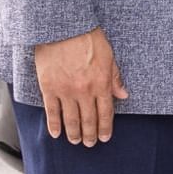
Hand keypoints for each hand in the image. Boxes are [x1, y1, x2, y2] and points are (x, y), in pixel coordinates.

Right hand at [33, 27, 128, 145]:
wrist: (63, 29)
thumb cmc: (88, 38)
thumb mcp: (109, 56)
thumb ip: (115, 78)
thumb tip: (123, 95)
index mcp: (102, 83)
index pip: (106, 112)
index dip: (105, 127)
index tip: (105, 137)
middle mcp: (84, 91)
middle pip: (88, 119)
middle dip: (90, 134)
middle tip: (90, 144)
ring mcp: (65, 91)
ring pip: (70, 119)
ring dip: (74, 133)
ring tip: (76, 141)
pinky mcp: (49, 88)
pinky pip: (52, 111)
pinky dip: (54, 124)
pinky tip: (56, 133)